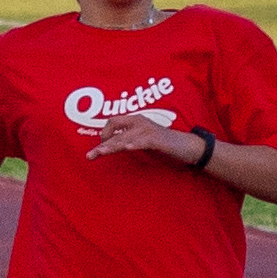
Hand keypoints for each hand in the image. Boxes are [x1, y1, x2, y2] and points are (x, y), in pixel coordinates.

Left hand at [87, 113, 203, 165]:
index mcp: (135, 121)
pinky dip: (134, 144)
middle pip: (115, 131)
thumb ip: (129, 140)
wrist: (187, 146)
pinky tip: (126, 148)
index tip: (100, 146)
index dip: (104, 133)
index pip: (113, 122)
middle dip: (102, 145)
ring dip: (112, 147)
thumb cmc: (164, 144)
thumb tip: (113, 145)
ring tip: (100, 153)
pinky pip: (143, 141)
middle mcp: (140, 122)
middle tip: (89, 156)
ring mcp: (148, 130)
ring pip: (125, 138)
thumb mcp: (142, 140)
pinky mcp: (157, 139)